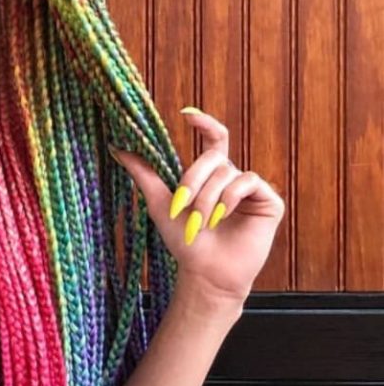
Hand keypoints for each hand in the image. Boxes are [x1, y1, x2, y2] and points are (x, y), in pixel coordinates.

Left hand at [108, 107, 285, 305]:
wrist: (205, 272)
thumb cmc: (183, 241)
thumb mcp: (159, 203)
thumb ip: (143, 173)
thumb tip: (116, 147)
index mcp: (211, 175)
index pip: (215, 139)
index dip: (205, 123)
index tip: (186, 114)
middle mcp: (233, 177)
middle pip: (213, 157)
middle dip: (192, 180)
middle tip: (181, 205)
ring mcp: (252, 189)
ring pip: (226, 172)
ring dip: (207, 198)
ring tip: (200, 222)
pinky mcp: (270, 201)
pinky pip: (247, 182)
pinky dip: (230, 198)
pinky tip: (222, 217)